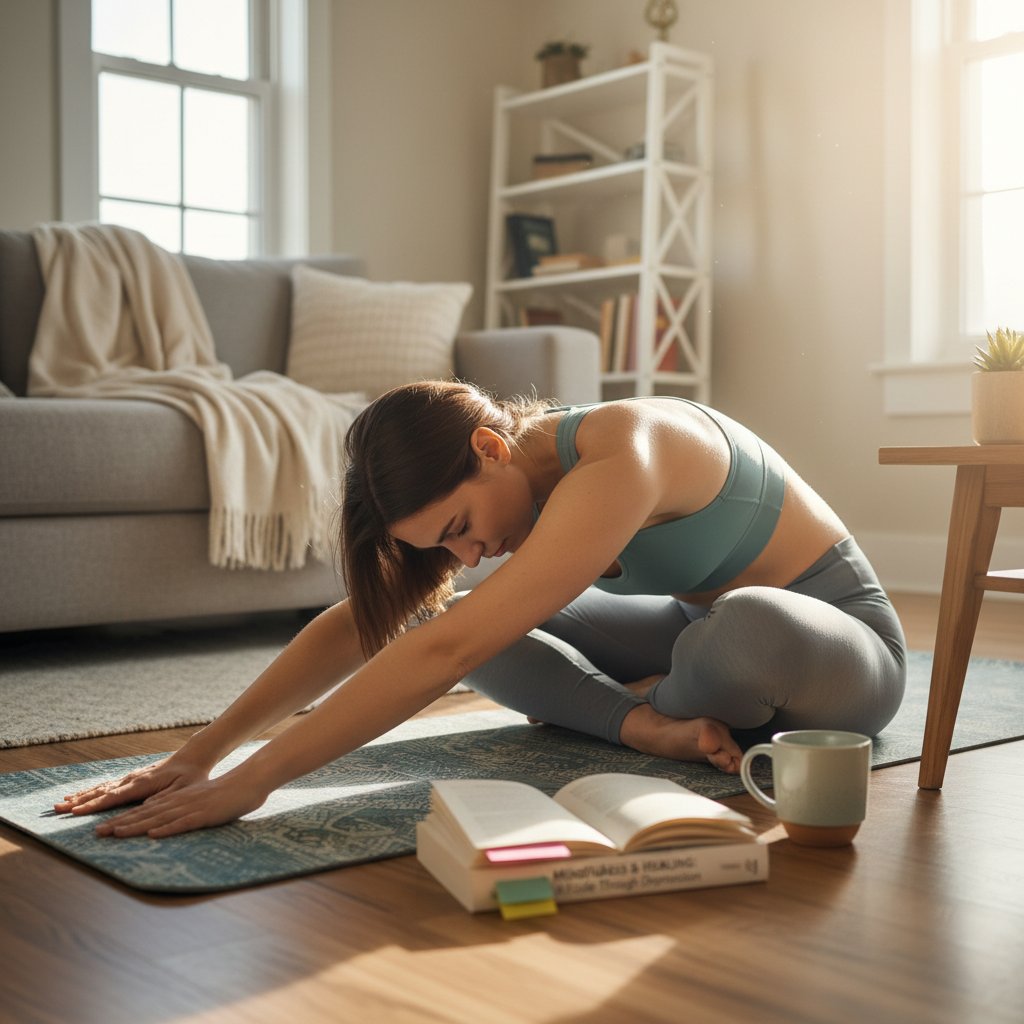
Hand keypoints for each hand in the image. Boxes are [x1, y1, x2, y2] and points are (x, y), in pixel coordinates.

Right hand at [54, 753, 209, 817]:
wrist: (193, 757)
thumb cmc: (191, 776)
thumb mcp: (183, 790)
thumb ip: (164, 800)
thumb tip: (143, 811)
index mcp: (143, 783)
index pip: (114, 797)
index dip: (95, 805)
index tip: (76, 813)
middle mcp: (133, 779)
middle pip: (102, 792)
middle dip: (80, 802)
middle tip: (58, 810)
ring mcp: (130, 777)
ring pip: (101, 788)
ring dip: (81, 797)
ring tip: (62, 804)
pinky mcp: (131, 778)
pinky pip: (106, 786)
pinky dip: (90, 791)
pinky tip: (79, 796)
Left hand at [94, 771, 267, 838]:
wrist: (248, 782)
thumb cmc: (225, 795)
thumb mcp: (196, 800)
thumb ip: (175, 808)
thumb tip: (153, 817)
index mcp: (176, 800)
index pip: (143, 812)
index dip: (122, 820)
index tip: (101, 829)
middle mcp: (179, 803)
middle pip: (145, 815)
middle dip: (120, 824)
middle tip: (97, 834)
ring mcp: (191, 808)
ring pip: (158, 818)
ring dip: (136, 826)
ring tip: (116, 833)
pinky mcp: (205, 814)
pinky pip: (184, 822)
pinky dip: (167, 828)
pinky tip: (154, 834)